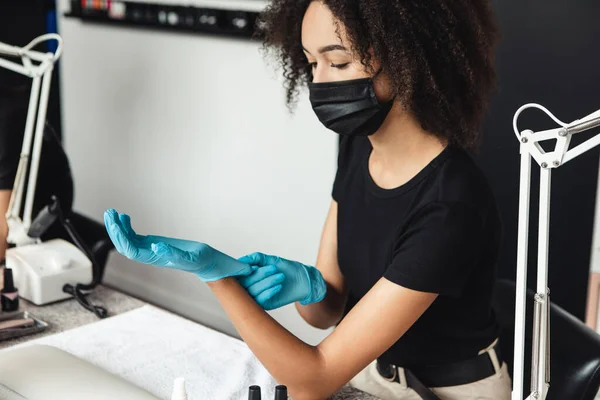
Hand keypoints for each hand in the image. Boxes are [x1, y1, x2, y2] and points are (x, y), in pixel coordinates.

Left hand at [104, 209, 253, 281]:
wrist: (205, 262)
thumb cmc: (199, 261)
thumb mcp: (190, 258)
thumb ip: (173, 254)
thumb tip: (156, 247)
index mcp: (155, 259)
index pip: (131, 250)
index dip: (121, 238)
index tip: (116, 223)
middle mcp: (148, 255)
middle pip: (124, 244)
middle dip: (114, 229)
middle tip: (109, 213)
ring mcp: (149, 249)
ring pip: (126, 239)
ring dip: (117, 226)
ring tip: (112, 212)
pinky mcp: (152, 244)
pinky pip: (134, 236)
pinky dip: (127, 226)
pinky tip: (125, 217)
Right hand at [237, 252, 326, 309]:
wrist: (303, 280)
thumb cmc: (287, 268)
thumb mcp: (271, 260)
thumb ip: (256, 258)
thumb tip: (241, 260)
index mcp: (248, 275)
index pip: (236, 275)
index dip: (241, 271)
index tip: (252, 267)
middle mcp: (249, 286)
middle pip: (245, 283)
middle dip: (259, 275)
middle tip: (273, 268)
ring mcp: (255, 296)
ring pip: (252, 292)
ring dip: (267, 283)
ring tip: (281, 276)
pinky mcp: (264, 305)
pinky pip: (260, 301)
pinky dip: (268, 292)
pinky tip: (279, 286)